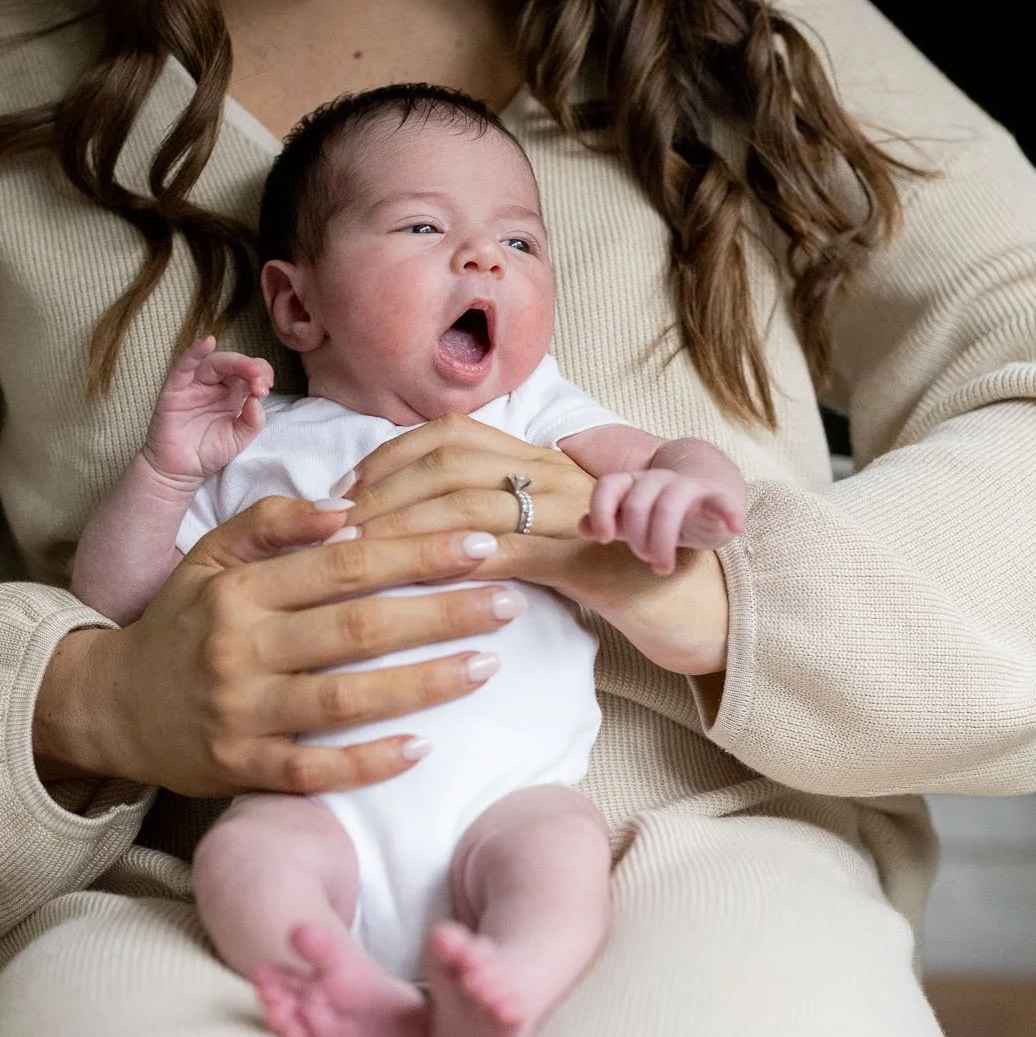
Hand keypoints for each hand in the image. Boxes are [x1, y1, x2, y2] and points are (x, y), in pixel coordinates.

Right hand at [36, 496, 527, 796]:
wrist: (110, 705)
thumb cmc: (182, 624)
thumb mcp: (210, 556)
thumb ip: (273, 523)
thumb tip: (346, 506)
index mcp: (240, 589)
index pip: (343, 564)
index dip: (415, 552)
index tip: (477, 544)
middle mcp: (240, 648)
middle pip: (357, 627)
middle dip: (441, 613)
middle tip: (507, 601)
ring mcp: (241, 713)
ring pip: (345, 698)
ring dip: (423, 683)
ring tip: (486, 666)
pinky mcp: (241, 769)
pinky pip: (315, 770)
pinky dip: (369, 761)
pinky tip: (423, 747)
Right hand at [141, 336, 273, 483]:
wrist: (179, 472)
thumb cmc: (207, 453)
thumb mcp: (239, 439)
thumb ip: (253, 421)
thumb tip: (258, 401)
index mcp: (233, 394)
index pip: (250, 374)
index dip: (262, 375)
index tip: (267, 388)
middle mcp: (215, 386)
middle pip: (235, 365)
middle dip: (252, 369)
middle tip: (261, 383)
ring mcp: (195, 385)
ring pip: (215, 362)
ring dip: (235, 362)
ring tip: (249, 370)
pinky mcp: (176, 389)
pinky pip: (184, 366)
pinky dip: (194, 352)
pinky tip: (206, 342)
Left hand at [343, 416, 729, 674]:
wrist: (704, 601)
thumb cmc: (621, 575)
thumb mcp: (548, 540)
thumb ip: (495, 524)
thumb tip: (415, 533)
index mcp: (538, 461)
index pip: (448, 435)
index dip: (386, 458)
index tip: (340, 493)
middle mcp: (552, 473)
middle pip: (447, 458)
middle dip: (379, 490)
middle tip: (330, 529)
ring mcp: (570, 510)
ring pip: (468, 498)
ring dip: (402, 525)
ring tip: (356, 555)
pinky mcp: (583, 557)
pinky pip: (505, 550)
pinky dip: (451, 563)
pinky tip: (412, 583)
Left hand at [582, 468, 745, 575]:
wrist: (712, 479)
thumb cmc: (667, 506)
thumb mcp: (635, 516)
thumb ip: (609, 520)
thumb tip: (582, 527)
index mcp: (634, 483)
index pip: (609, 485)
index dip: (601, 510)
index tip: (605, 539)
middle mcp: (657, 480)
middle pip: (637, 502)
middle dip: (637, 538)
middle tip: (646, 560)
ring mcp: (688, 486)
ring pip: (668, 505)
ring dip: (663, 540)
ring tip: (663, 568)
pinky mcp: (718, 495)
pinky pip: (722, 501)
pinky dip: (728, 513)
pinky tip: (735, 528)